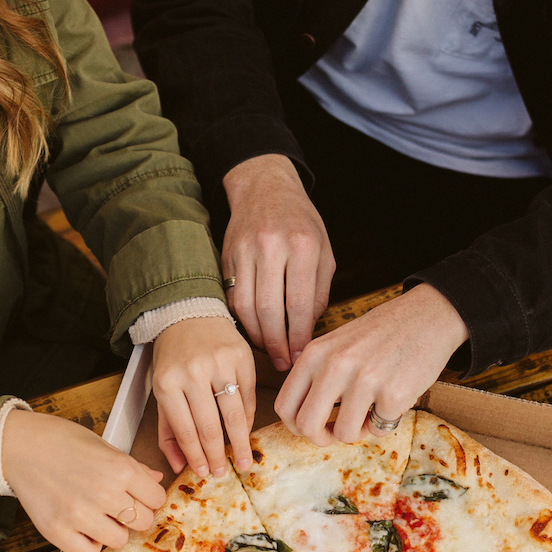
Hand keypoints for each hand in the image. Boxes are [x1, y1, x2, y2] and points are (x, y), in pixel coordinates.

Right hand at [1, 410, 166, 551]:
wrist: (18, 445)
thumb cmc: (59, 440)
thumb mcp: (103, 445)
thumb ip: (132, 466)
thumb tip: (155, 479)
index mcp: (120, 468)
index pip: (157, 499)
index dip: (149, 497)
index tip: (138, 496)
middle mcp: (104, 493)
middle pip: (143, 522)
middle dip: (134, 515)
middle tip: (117, 506)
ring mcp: (80, 515)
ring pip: (119, 540)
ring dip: (112, 530)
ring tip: (97, 515)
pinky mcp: (57, 531)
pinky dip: (88, 544)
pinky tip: (81, 528)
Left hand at [152, 315, 257, 476]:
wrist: (188, 314)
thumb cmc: (173, 358)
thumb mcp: (161, 391)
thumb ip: (167, 430)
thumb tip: (179, 465)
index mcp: (167, 383)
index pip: (185, 429)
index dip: (196, 456)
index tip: (204, 472)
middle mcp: (193, 372)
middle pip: (210, 426)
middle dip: (218, 455)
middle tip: (224, 473)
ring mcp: (220, 363)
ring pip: (233, 414)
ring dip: (239, 443)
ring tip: (243, 461)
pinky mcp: (241, 356)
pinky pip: (247, 396)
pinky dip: (248, 418)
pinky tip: (245, 433)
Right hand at [221, 154, 334, 371]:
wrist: (265, 189)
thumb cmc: (301, 223)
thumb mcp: (323, 251)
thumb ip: (319, 291)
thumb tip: (307, 330)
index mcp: (302, 245)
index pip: (299, 304)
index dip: (299, 336)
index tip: (301, 355)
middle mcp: (271, 246)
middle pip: (269, 310)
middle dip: (277, 344)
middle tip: (284, 363)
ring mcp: (245, 251)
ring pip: (247, 307)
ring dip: (258, 336)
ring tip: (270, 351)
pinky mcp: (227, 256)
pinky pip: (234, 297)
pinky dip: (244, 319)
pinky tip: (255, 330)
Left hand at [275, 284, 468, 444]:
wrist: (429, 315)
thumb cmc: (382, 334)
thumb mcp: (337, 344)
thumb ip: (316, 375)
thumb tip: (300, 418)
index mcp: (315, 354)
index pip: (284, 406)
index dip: (296, 426)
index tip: (313, 426)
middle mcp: (334, 366)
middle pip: (307, 427)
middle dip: (322, 438)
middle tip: (338, 432)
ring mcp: (364, 380)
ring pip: (345, 434)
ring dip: (360, 430)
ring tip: (372, 410)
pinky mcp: (393, 394)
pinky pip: (380, 430)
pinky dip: (387, 422)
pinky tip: (395, 398)